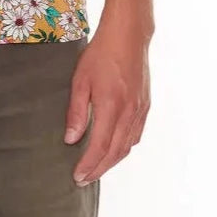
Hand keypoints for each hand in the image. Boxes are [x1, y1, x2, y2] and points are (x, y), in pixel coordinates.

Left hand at [63, 11, 151, 185]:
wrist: (128, 36)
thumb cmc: (101, 54)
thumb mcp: (80, 80)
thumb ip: (76, 112)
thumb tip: (71, 139)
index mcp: (112, 106)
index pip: (100, 147)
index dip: (89, 165)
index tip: (77, 177)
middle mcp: (129, 112)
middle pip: (115, 152)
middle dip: (99, 169)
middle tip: (84, 179)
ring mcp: (140, 110)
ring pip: (127, 146)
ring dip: (112, 162)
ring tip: (96, 168)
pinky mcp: (145, 106)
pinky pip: (135, 135)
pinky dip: (124, 148)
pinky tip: (113, 150)